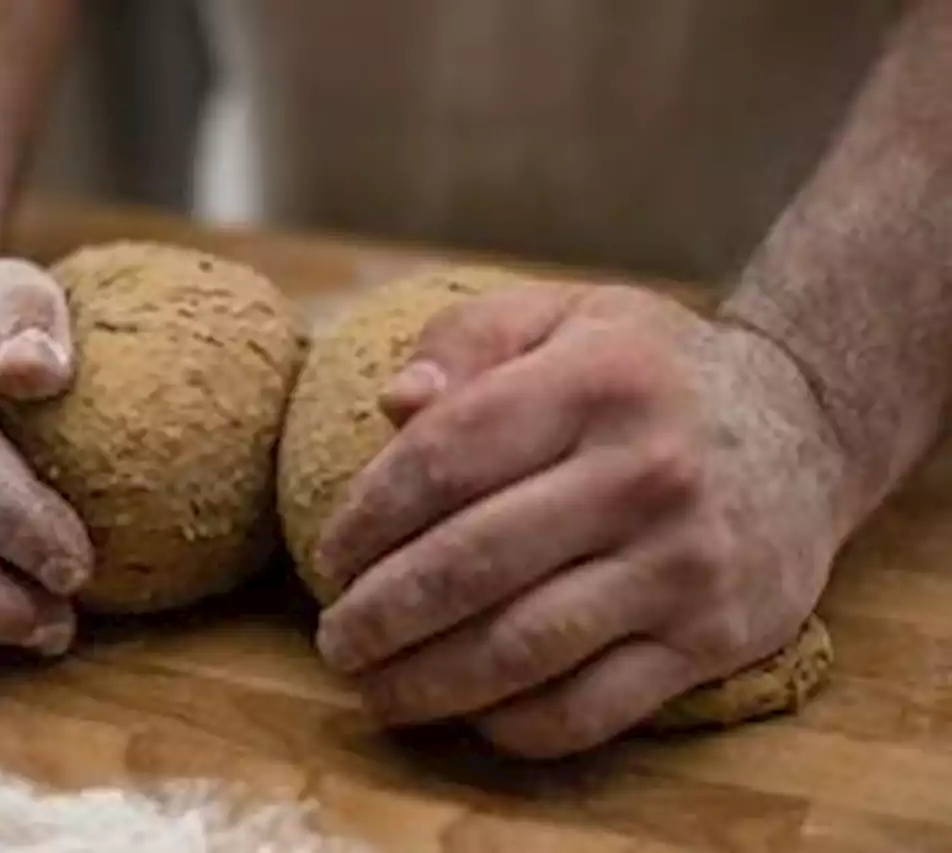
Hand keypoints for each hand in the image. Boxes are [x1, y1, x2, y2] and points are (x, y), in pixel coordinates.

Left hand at [314, 282, 852, 757]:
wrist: (805, 429)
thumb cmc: (650, 373)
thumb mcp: (568, 316)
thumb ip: (472, 341)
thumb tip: (393, 403)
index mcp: (595, 381)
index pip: (444, 456)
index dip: (367, 516)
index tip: (331, 554)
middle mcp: (645, 472)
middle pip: (469, 564)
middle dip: (378, 614)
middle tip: (335, 639)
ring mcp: (683, 563)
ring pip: (521, 649)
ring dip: (426, 682)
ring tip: (375, 688)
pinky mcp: (713, 638)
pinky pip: (592, 708)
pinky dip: (513, 725)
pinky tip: (468, 712)